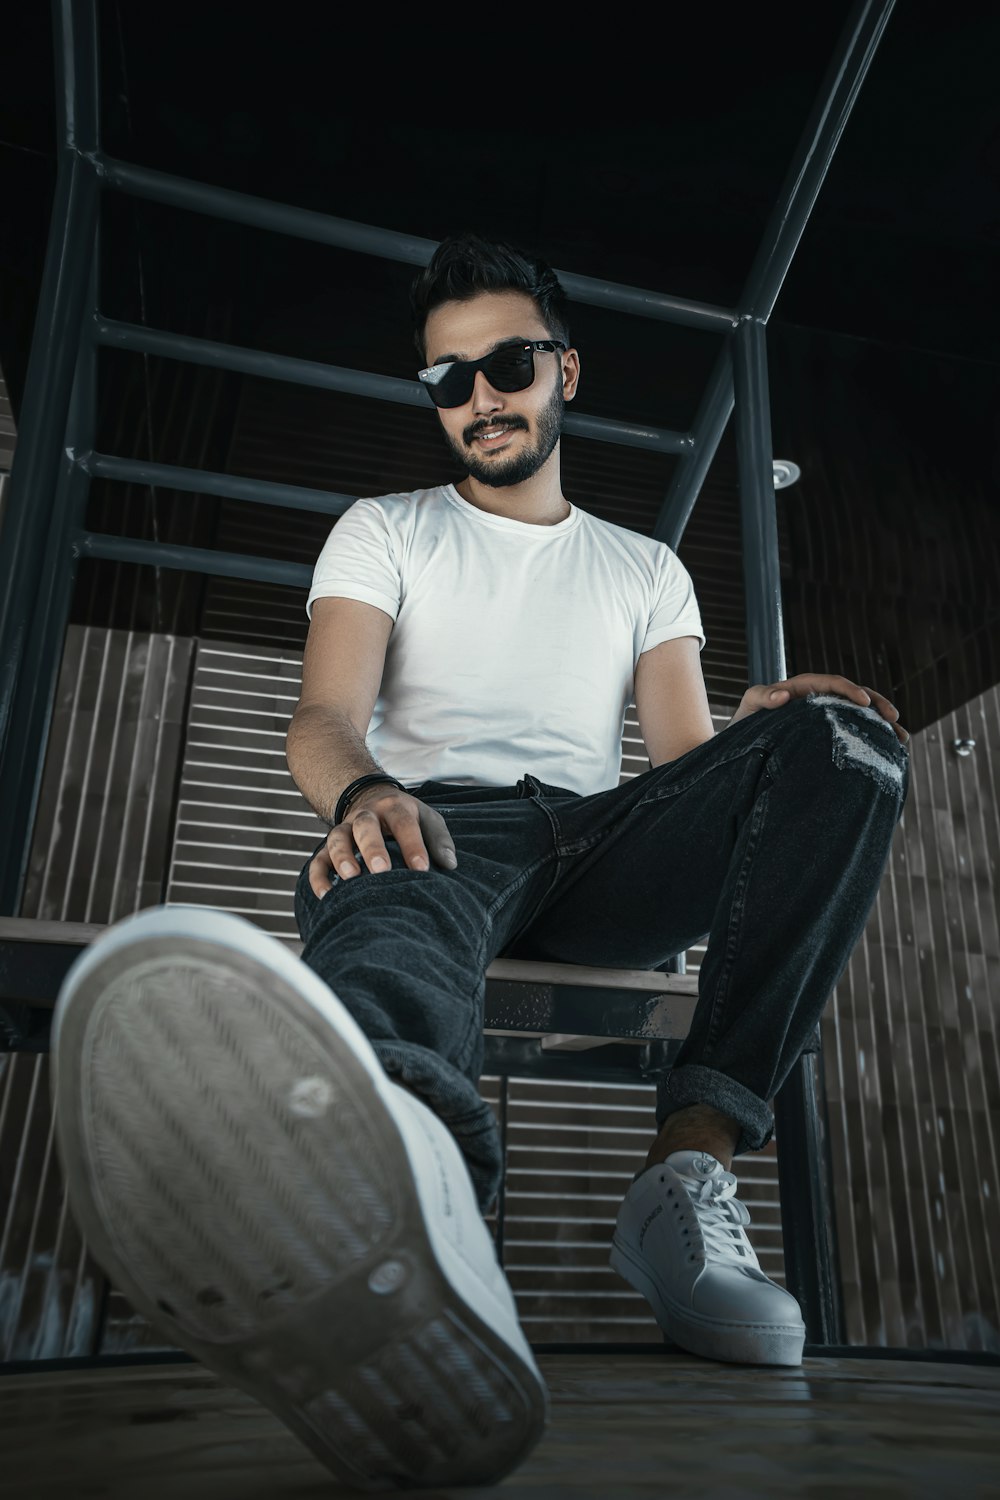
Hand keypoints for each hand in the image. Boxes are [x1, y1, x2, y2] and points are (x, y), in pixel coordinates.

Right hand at [308, 785, 458, 897]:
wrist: (371, 799)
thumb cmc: (406, 817)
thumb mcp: (427, 818)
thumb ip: (439, 840)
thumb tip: (449, 865)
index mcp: (394, 807)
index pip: (404, 823)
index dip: (412, 845)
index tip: (422, 868)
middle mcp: (366, 815)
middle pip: (365, 826)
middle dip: (372, 848)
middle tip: (381, 870)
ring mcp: (345, 829)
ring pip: (337, 839)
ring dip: (341, 857)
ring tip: (350, 879)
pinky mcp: (328, 847)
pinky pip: (318, 860)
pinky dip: (318, 877)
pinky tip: (326, 895)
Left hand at [729, 673, 908, 744]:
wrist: (740, 748)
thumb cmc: (743, 723)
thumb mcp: (749, 706)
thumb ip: (762, 697)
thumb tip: (783, 694)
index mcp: (802, 689)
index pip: (832, 683)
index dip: (850, 690)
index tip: (865, 702)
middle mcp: (818, 701)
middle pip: (853, 697)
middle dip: (877, 705)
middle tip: (895, 719)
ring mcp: (824, 718)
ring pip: (858, 716)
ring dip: (881, 725)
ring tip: (902, 738)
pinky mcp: (826, 736)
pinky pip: (852, 734)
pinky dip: (872, 740)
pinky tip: (889, 753)